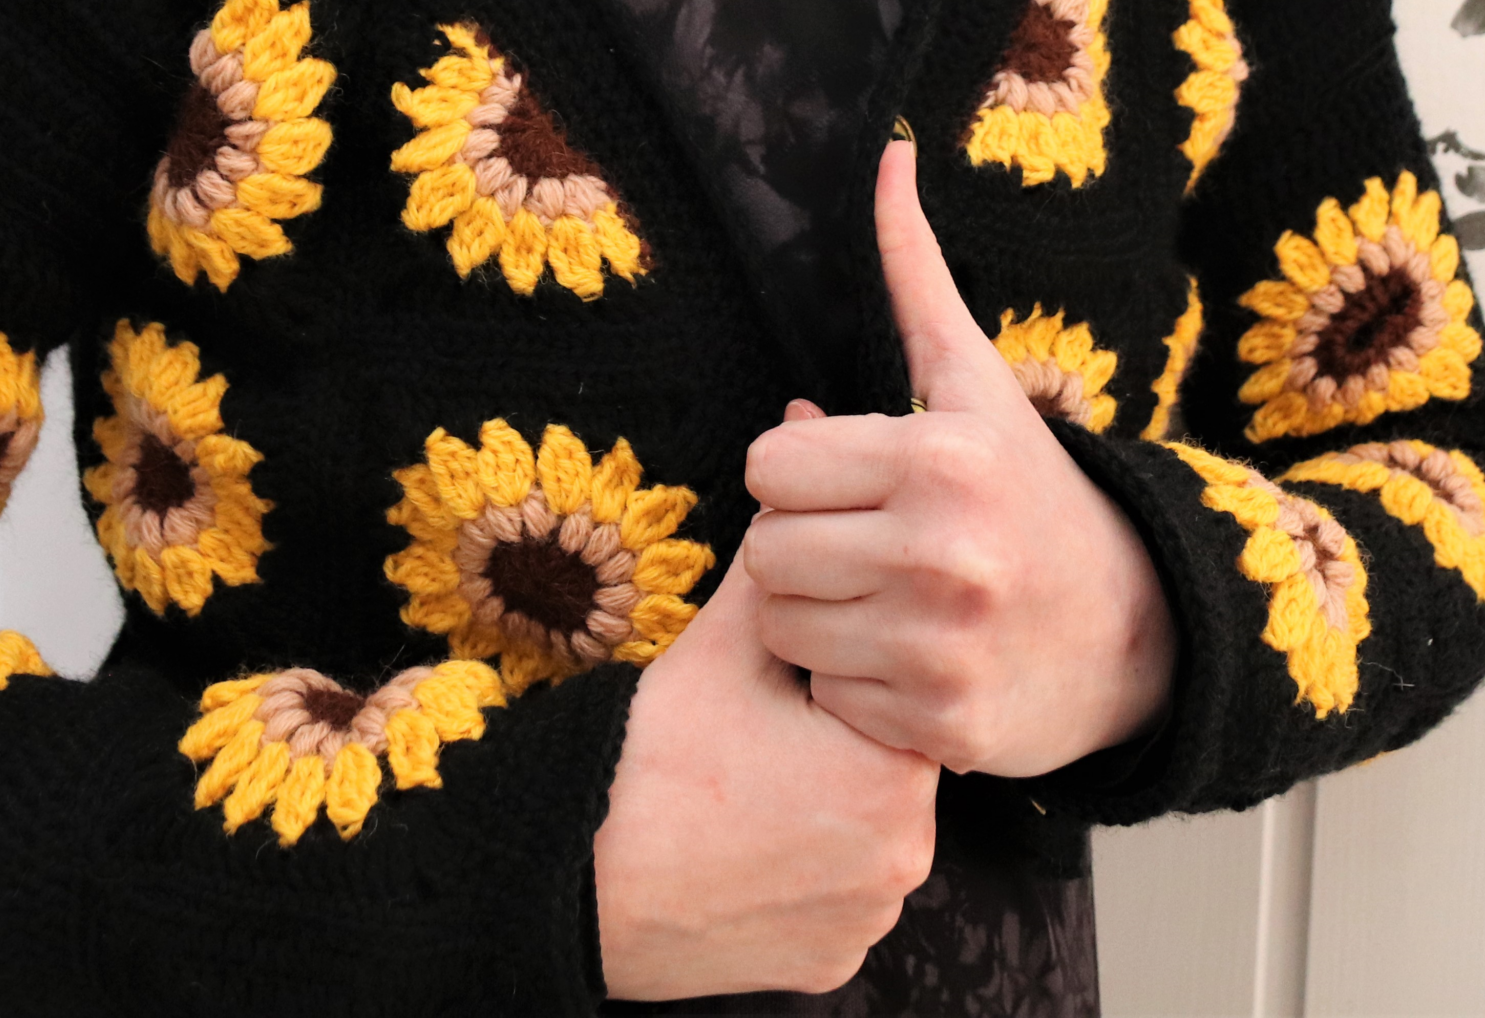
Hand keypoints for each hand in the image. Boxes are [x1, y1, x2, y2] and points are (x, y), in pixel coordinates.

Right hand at [593, 540, 938, 1000]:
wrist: (580, 878)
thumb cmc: (656, 758)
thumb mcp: (724, 645)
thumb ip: (779, 577)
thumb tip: (794, 520)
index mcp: (895, 774)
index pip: (892, 696)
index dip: (833, 678)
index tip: (781, 685)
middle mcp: (904, 861)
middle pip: (881, 766)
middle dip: (832, 740)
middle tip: (756, 734)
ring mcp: (868, 923)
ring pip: (862, 833)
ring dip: (822, 805)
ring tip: (746, 785)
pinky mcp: (830, 964)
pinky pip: (835, 897)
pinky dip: (800, 870)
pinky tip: (745, 844)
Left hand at [741, 137, 1175, 777]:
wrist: (1138, 631)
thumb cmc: (1031, 490)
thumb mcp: (974, 381)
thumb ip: (915, 273)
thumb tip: (889, 153)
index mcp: (939, 458)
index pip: (769, 465)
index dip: (796, 470)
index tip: (847, 477)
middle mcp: (941, 553)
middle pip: (766, 550)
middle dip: (800, 541)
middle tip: (860, 539)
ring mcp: (940, 648)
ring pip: (782, 627)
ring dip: (815, 614)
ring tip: (879, 594)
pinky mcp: (937, 727)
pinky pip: (824, 695)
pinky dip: (849, 682)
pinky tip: (904, 654)